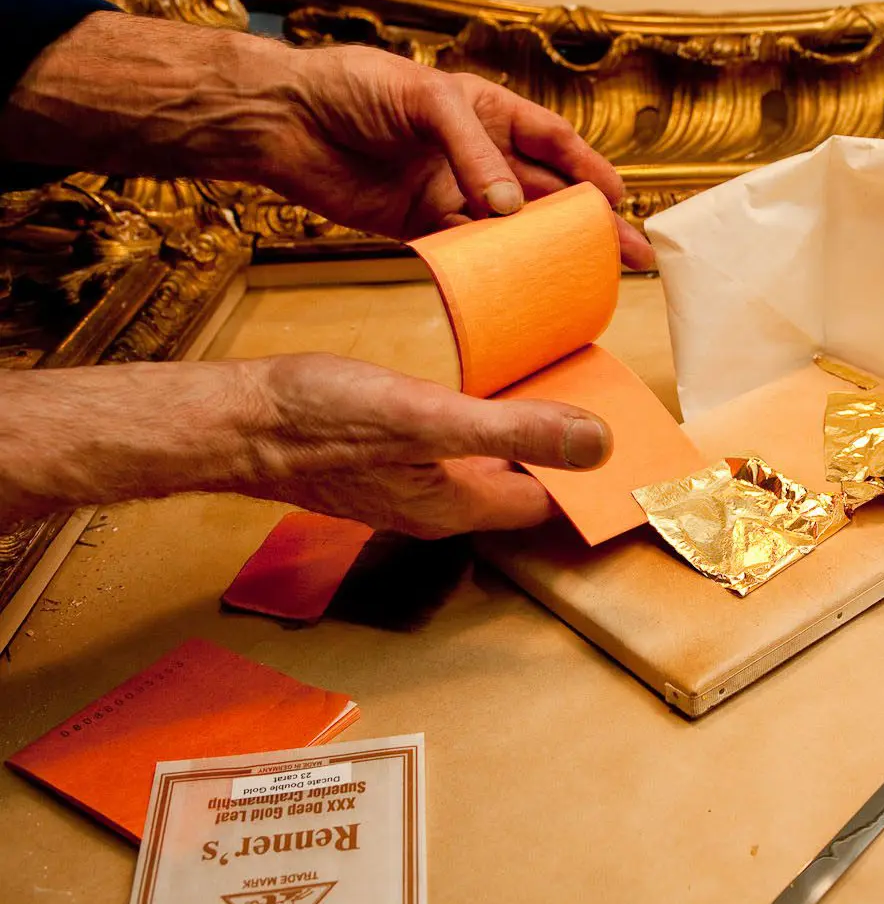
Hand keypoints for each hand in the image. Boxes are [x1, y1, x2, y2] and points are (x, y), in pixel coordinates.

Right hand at [239, 353, 611, 536]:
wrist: (235, 421)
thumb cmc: (318, 418)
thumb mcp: (427, 418)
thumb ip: (513, 432)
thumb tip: (597, 444)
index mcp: (458, 506)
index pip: (548, 505)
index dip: (590, 484)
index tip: (628, 453)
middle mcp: (439, 506)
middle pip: (522, 492)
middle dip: (565, 463)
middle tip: (606, 417)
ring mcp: (409, 485)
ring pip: (489, 472)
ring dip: (526, 444)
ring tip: (563, 401)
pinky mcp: (386, 459)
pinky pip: (455, 452)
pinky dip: (485, 430)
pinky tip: (487, 397)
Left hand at [269, 45, 653, 268]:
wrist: (283, 121)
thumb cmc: (350, 87)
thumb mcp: (424, 103)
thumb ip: (473, 154)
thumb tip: (509, 209)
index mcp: (487, 111)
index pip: (554, 142)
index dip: (590, 171)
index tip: (618, 202)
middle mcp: (475, 155)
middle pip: (547, 193)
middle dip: (589, 224)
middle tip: (628, 254)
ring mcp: (450, 193)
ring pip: (513, 230)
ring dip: (547, 254)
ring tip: (585, 280)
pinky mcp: (420, 227)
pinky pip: (468, 253)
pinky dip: (492, 271)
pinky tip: (518, 288)